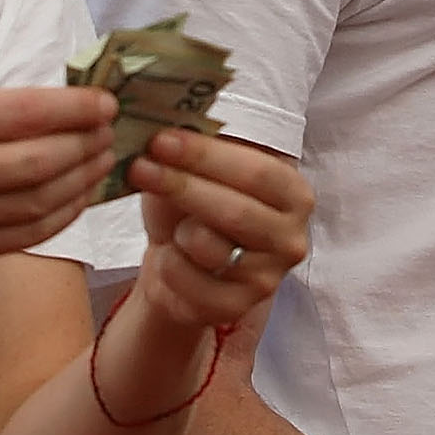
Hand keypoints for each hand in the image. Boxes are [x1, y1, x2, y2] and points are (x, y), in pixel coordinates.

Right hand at [0, 86, 114, 271]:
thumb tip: (61, 105)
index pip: (23, 114)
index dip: (74, 108)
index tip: (105, 102)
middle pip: (40, 161)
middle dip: (87, 144)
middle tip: (110, 133)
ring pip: (40, 202)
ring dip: (83, 180)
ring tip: (102, 161)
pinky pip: (27, 236)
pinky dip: (62, 215)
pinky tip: (78, 197)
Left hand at [126, 127, 312, 329]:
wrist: (178, 263)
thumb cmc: (191, 208)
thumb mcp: (198, 171)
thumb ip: (194, 150)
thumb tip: (165, 126)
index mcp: (293, 194)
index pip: (256, 171)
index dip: (207, 155)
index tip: (162, 140)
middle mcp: (291, 238)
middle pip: (235, 210)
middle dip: (182, 185)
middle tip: (140, 166)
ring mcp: (267, 278)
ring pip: (210, 248)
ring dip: (177, 232)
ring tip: (173, 228)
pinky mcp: (238, 308)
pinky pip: (191, 283)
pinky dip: (168, 265)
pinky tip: (169, 258)